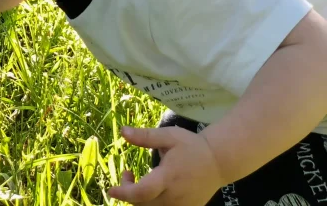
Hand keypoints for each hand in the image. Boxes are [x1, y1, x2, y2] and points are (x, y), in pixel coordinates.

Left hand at [108, 126, 225, 204]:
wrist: (218, 162)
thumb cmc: (192, 146)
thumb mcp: (169, 136)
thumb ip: (145, 136)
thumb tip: (122, 131)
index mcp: (169, 177)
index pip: (142, 193)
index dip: (124, 193)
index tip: (111, 190)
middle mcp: (175, 196)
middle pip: (143, 203)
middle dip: (128, 191)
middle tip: (128, 173)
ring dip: (138, 198)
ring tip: (138, 181)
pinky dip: (151, 202)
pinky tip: (152, 190)